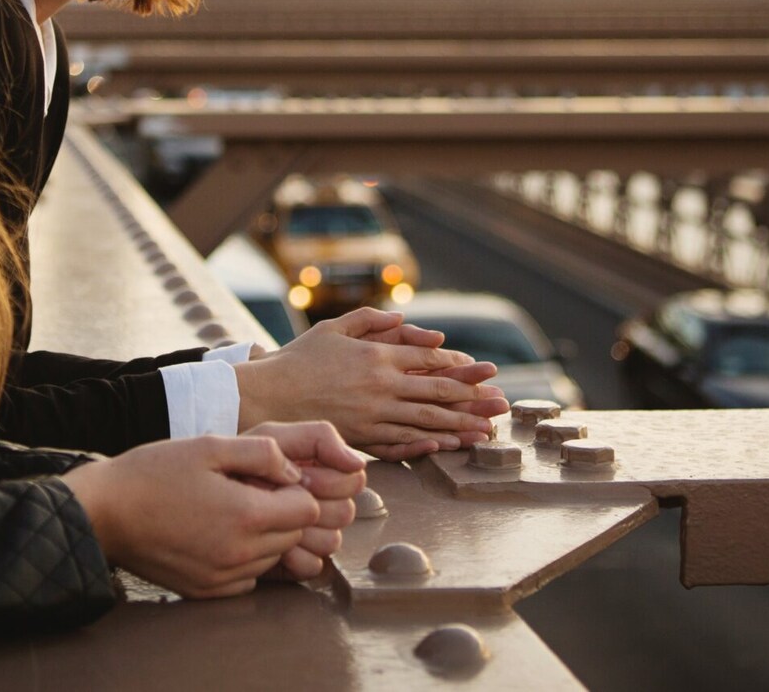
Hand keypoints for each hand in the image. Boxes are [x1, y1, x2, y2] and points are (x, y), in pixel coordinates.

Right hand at [62, 436, 319, 598]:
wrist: (104, 513)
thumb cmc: (154, 472)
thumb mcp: (209, 445)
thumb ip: (262, 454)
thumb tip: (294, 471)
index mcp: (246, 516)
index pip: (307, 509)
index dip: (294, 488)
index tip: (268, 476)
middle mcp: (240, 555)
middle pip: (294, 536)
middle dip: (282, 512)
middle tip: (249, 490)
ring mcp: (222, 578)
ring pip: (273, 558)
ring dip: (264, 535)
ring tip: (229, 510)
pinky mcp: (206, 592)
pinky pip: (248, 578)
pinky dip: (243, 558)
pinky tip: (217, 534)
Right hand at [233, 308, 507, 460]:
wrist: (266, 397)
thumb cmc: (299, 359)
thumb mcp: (336, 327)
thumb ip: (374, 320)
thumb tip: (414, 324)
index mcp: (377, 356)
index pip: (430, 361)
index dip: (460, 365)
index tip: (485, 370)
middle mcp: (381, 388)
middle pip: (438, 394)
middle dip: (474, 399)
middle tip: (502, 403)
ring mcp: (373, 417)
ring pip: (426, 423)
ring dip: (460, 427)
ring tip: (486, 431)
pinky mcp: (362, 440)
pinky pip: (402, 444)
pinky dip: (427, 446)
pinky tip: (446, 447)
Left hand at [244, 420, 367, 578]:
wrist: (200, 493)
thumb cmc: (236, 460)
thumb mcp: (273, 437)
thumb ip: (319, 438)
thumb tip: (358, 463)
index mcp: (322, 472)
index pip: (353, 480)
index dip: (327, 479)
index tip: (298, 474)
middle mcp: (322, 504)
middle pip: (346, 513)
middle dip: (314, 503)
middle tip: (279, 495)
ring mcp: (310, 536)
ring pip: (332, 541)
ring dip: (303, 530)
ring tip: (272, 518)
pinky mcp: (294, 562)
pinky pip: (312, 566)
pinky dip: (293, 557)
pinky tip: (270, 540)